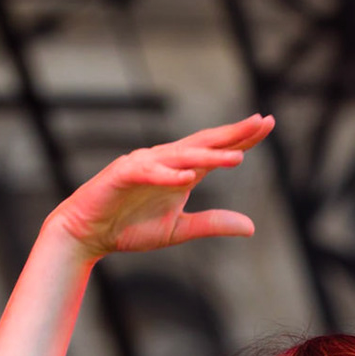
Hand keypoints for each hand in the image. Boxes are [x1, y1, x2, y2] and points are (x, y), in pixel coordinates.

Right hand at [44, 116, 274, 260]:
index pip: (216, 150)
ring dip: (209, 157)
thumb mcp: (179, 230)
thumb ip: (213, 224)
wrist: (87, 233)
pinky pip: (148, 173)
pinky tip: (188, 177)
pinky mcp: (122, 176)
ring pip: (181, 157)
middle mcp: (165, 161)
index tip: (267, 124)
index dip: (242, 138)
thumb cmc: (129, 227)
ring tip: (238, 157)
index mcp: (180, 171)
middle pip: (204, 143)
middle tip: (262, 122)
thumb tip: (252, 227)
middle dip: (234, 133)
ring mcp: (143, 165)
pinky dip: (167, 175)